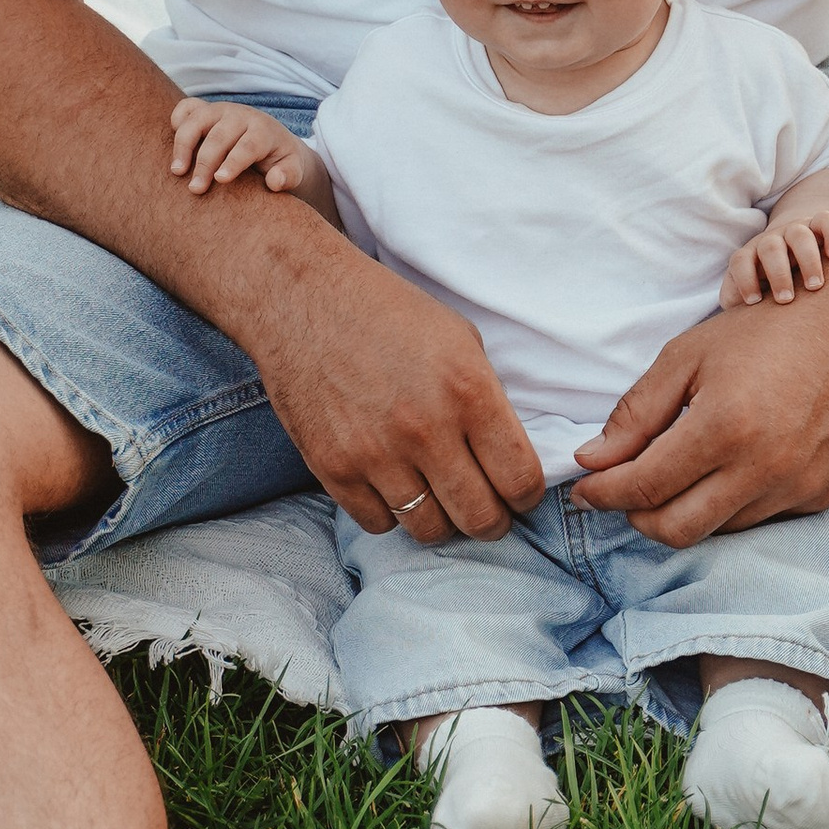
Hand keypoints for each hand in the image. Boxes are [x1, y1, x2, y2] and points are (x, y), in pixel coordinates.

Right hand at [169, 97, 323, 202]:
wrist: (272, 140)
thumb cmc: (279, 160)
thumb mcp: (293, 170)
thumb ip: (289, 176)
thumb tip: (274, 181)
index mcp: (263, 130)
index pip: (248, 145)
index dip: (234, 162)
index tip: (220, 180)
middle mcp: (240, 116)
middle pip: (219, 136)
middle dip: (205, 162)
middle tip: (195, 189)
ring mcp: (220, 110)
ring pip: (197, 120)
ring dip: (183, 145)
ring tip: (177, 172)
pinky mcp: (204, 110)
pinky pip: (186, 106)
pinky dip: (176, 120)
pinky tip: (172, 146)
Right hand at [248, 240, 545, 545]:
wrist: (302, 297)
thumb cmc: (387, 312)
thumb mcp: (460, 339)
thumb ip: (487, 400)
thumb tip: (505, 455)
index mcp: (468, 391)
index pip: (519, 479)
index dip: (525, 496)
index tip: (517, 494)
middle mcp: (426, 430)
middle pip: (480, 518)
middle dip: (491, 520)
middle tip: (485, 507)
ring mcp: (375, 454)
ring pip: (429, 530)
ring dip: (441, 519)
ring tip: (437, 495)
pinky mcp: (332, 468)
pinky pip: (378, 523)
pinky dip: (391, 512)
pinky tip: (392, 485)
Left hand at [567, 282, 828, 547]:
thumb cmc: (762, 331)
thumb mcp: (686, 357)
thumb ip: (634, 414)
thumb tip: (590, 462)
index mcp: (725, 427)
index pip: (644, 487)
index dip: (603, 493)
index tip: (584, 489)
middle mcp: (764, 467)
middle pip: (675, 529)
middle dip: (636, 515)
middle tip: (622, 488)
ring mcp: (798, 486)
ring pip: (716, 529)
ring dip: (684, 509)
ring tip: (678, 469)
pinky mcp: (820, 495)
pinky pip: (758, 519)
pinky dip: (728, 504)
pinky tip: (727, 467)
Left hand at [721, 205, 828, 306]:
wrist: (792, 247)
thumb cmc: (769, 280)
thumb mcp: (752, 289)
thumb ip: (737, 300)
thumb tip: (733, 319)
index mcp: (751, 256)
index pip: (741, 261)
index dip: (744, 279)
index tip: (754, 302)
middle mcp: (772, 240)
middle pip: (770, 248)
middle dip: (778, 274)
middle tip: (786, 299)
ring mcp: (796, 230)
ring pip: (800, 235)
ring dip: (807, 260)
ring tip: (815, 286)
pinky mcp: (818, 225)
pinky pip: (826, 221)